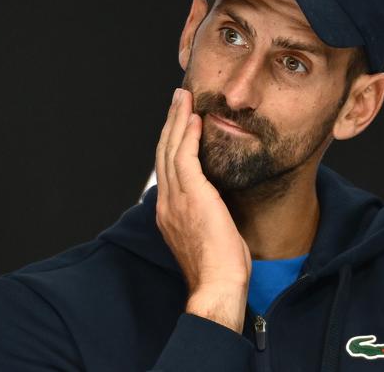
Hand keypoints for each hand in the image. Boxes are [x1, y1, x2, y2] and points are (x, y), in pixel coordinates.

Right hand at [155, 88, 251, 331]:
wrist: (218, 285)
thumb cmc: (218, 266)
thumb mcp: (207, 234)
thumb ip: (204, 212)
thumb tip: (214, 200)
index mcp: (169, 212)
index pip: (168, 168)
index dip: (171, 142)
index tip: (179, 123)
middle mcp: (167, 202)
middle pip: (164, 152)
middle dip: (171, 122)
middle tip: (177, 99)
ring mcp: (176, 198)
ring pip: (171, 149)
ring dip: (177, 120)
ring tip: (183, 98)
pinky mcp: (191, 196)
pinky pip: (185, 157)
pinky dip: (187, 135)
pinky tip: (194, 118)